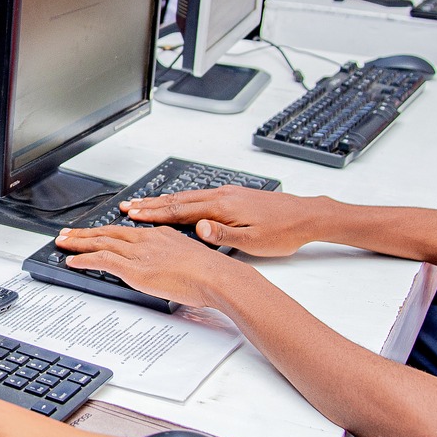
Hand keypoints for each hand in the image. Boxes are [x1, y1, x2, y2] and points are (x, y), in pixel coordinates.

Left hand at [52, 222, 248, 309]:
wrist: (217, 276)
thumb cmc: (211, 273)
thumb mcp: (190, 259)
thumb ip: (174, 261)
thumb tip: (168, 269)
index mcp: (161, 235)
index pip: (127, 231)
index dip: (107, 231)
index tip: (96, 231)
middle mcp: (147, 239)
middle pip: (109, 232)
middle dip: (85, 232)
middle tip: (68, 232)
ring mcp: (140, 253)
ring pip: (101, 243)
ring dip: (78, 242)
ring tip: (62, 242)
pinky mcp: (135, 269)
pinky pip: (103, 260)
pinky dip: (85, 259)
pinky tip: (73, 260)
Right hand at [120, 186, 330, 255]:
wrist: (307, 216)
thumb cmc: (283, 232)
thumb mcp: (253, 242)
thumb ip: (223, 236)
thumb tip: (198, 228)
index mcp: (223, 207)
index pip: (180, 210)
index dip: (154, 212)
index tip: (133, 214)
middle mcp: (222, 196)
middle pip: (178, 200)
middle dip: (151, 203)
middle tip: (129, 206)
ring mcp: (228, 194)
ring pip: (188, 196)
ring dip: (164, 200)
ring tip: (145, 203)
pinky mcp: (234, 196)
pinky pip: (199, 196)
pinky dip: (181, 199)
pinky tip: (178, 203)